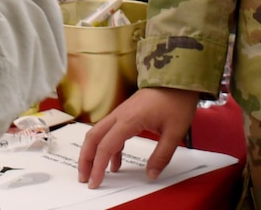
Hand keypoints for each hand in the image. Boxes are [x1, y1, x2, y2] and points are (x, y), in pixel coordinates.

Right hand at [77, 87, 200, 188]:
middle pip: (93, 137)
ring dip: (93, 153)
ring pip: (98, 134)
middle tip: (84, 178)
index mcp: (128, 120)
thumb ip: (161, 155)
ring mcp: (121, 113)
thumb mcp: (174, 132)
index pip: (106, 147)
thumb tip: (151, 175)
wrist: (176, 78)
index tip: (94, 182)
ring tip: (95, 172)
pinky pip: (110, 132)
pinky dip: (108, 148)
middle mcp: (119, 115)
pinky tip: (115, 163)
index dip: (98, 166)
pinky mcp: (125, 114)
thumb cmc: (175, 101)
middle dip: (85, 159)